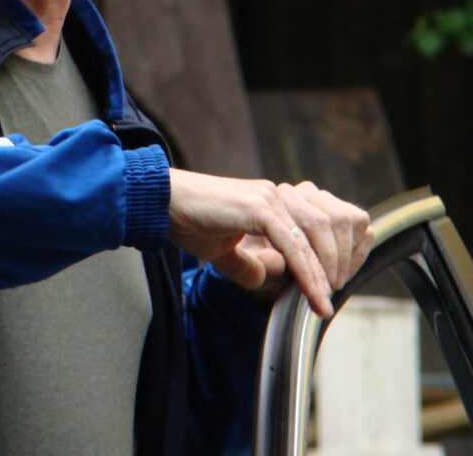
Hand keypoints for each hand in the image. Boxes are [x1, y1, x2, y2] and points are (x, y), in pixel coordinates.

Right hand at [168, 170, 373, 317]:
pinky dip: (305, 271)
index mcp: (270, 202)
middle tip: (330, 299)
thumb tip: (271, 277)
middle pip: (324, 227)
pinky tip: (311, 292)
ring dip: (323, 271)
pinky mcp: (257, 207)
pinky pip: (291, 243)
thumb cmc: (187, 222)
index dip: (325, 260)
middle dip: (334, 265)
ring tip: (324, 301)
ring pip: (313, 234)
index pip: (313, 229)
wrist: (161, 204)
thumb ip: (249, 263)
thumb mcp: (223, 250)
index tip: (327, 292)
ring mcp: (267, 198)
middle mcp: (274, 195)